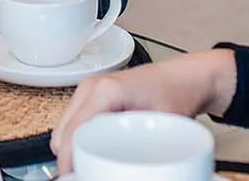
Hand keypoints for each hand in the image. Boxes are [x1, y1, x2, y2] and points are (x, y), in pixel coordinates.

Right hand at [51, 50, 236, 175]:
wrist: (186, 77)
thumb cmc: (177, 92)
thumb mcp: (161, 126)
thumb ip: (142, 150)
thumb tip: (133, 173)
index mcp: (105, 91)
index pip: (72, 131)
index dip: (69, 159)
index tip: (72, 177)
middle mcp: (92, 87)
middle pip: (62, 131)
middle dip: (69, 156)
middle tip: (85, 173)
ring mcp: (90, 89)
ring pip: (65, 127)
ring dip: (73, 147)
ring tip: (91, 163)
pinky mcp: (93, 95)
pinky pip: (74, 122)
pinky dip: (78, 138)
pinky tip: (95, 149)